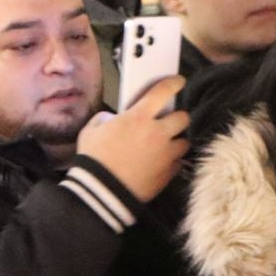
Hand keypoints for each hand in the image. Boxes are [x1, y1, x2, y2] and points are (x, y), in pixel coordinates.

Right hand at [75, 75, 190, 202]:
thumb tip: (110, 120)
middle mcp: (158, 132)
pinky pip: (178, 164)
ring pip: (184, 142)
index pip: (164, 91)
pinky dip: (172, 162)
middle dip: (177, 118)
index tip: (178, 82)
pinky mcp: (167, 174)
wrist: (102, 193)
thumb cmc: (94, 161)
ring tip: (165, 147)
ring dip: (176, 142)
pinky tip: (160, 164)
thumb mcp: (90, 132)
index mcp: (139, 117)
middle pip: (183, 117)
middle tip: (167, 123)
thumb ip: (103, 120)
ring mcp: (165, 154)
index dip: (174, 83)